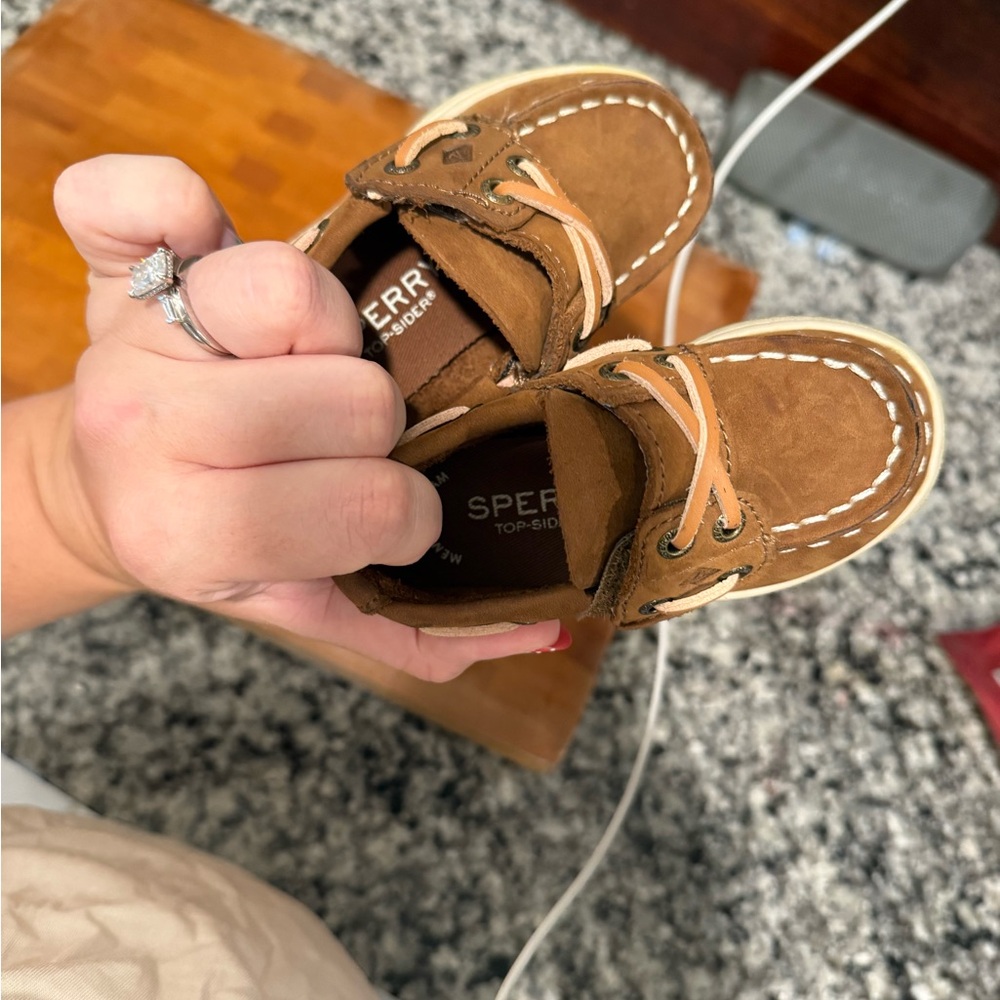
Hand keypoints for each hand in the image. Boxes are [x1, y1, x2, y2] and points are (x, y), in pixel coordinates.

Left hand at [47, 154, 561, 679]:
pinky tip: (209, 250)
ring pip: (295, 289)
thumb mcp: (301, 607)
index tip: (382, 516)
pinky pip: (153, 195)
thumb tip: (542, 626)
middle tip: (340, 445)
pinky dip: (184, 203)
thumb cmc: (215, 545)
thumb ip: (413, 631)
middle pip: (353, 395)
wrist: (104, 491)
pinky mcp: (114, 270)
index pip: (368, 503)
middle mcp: (146, 435)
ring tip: (307, 367)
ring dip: (330, 332)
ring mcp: (128, 343)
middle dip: (371, 429)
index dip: (403, 513)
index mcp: (191, 535)